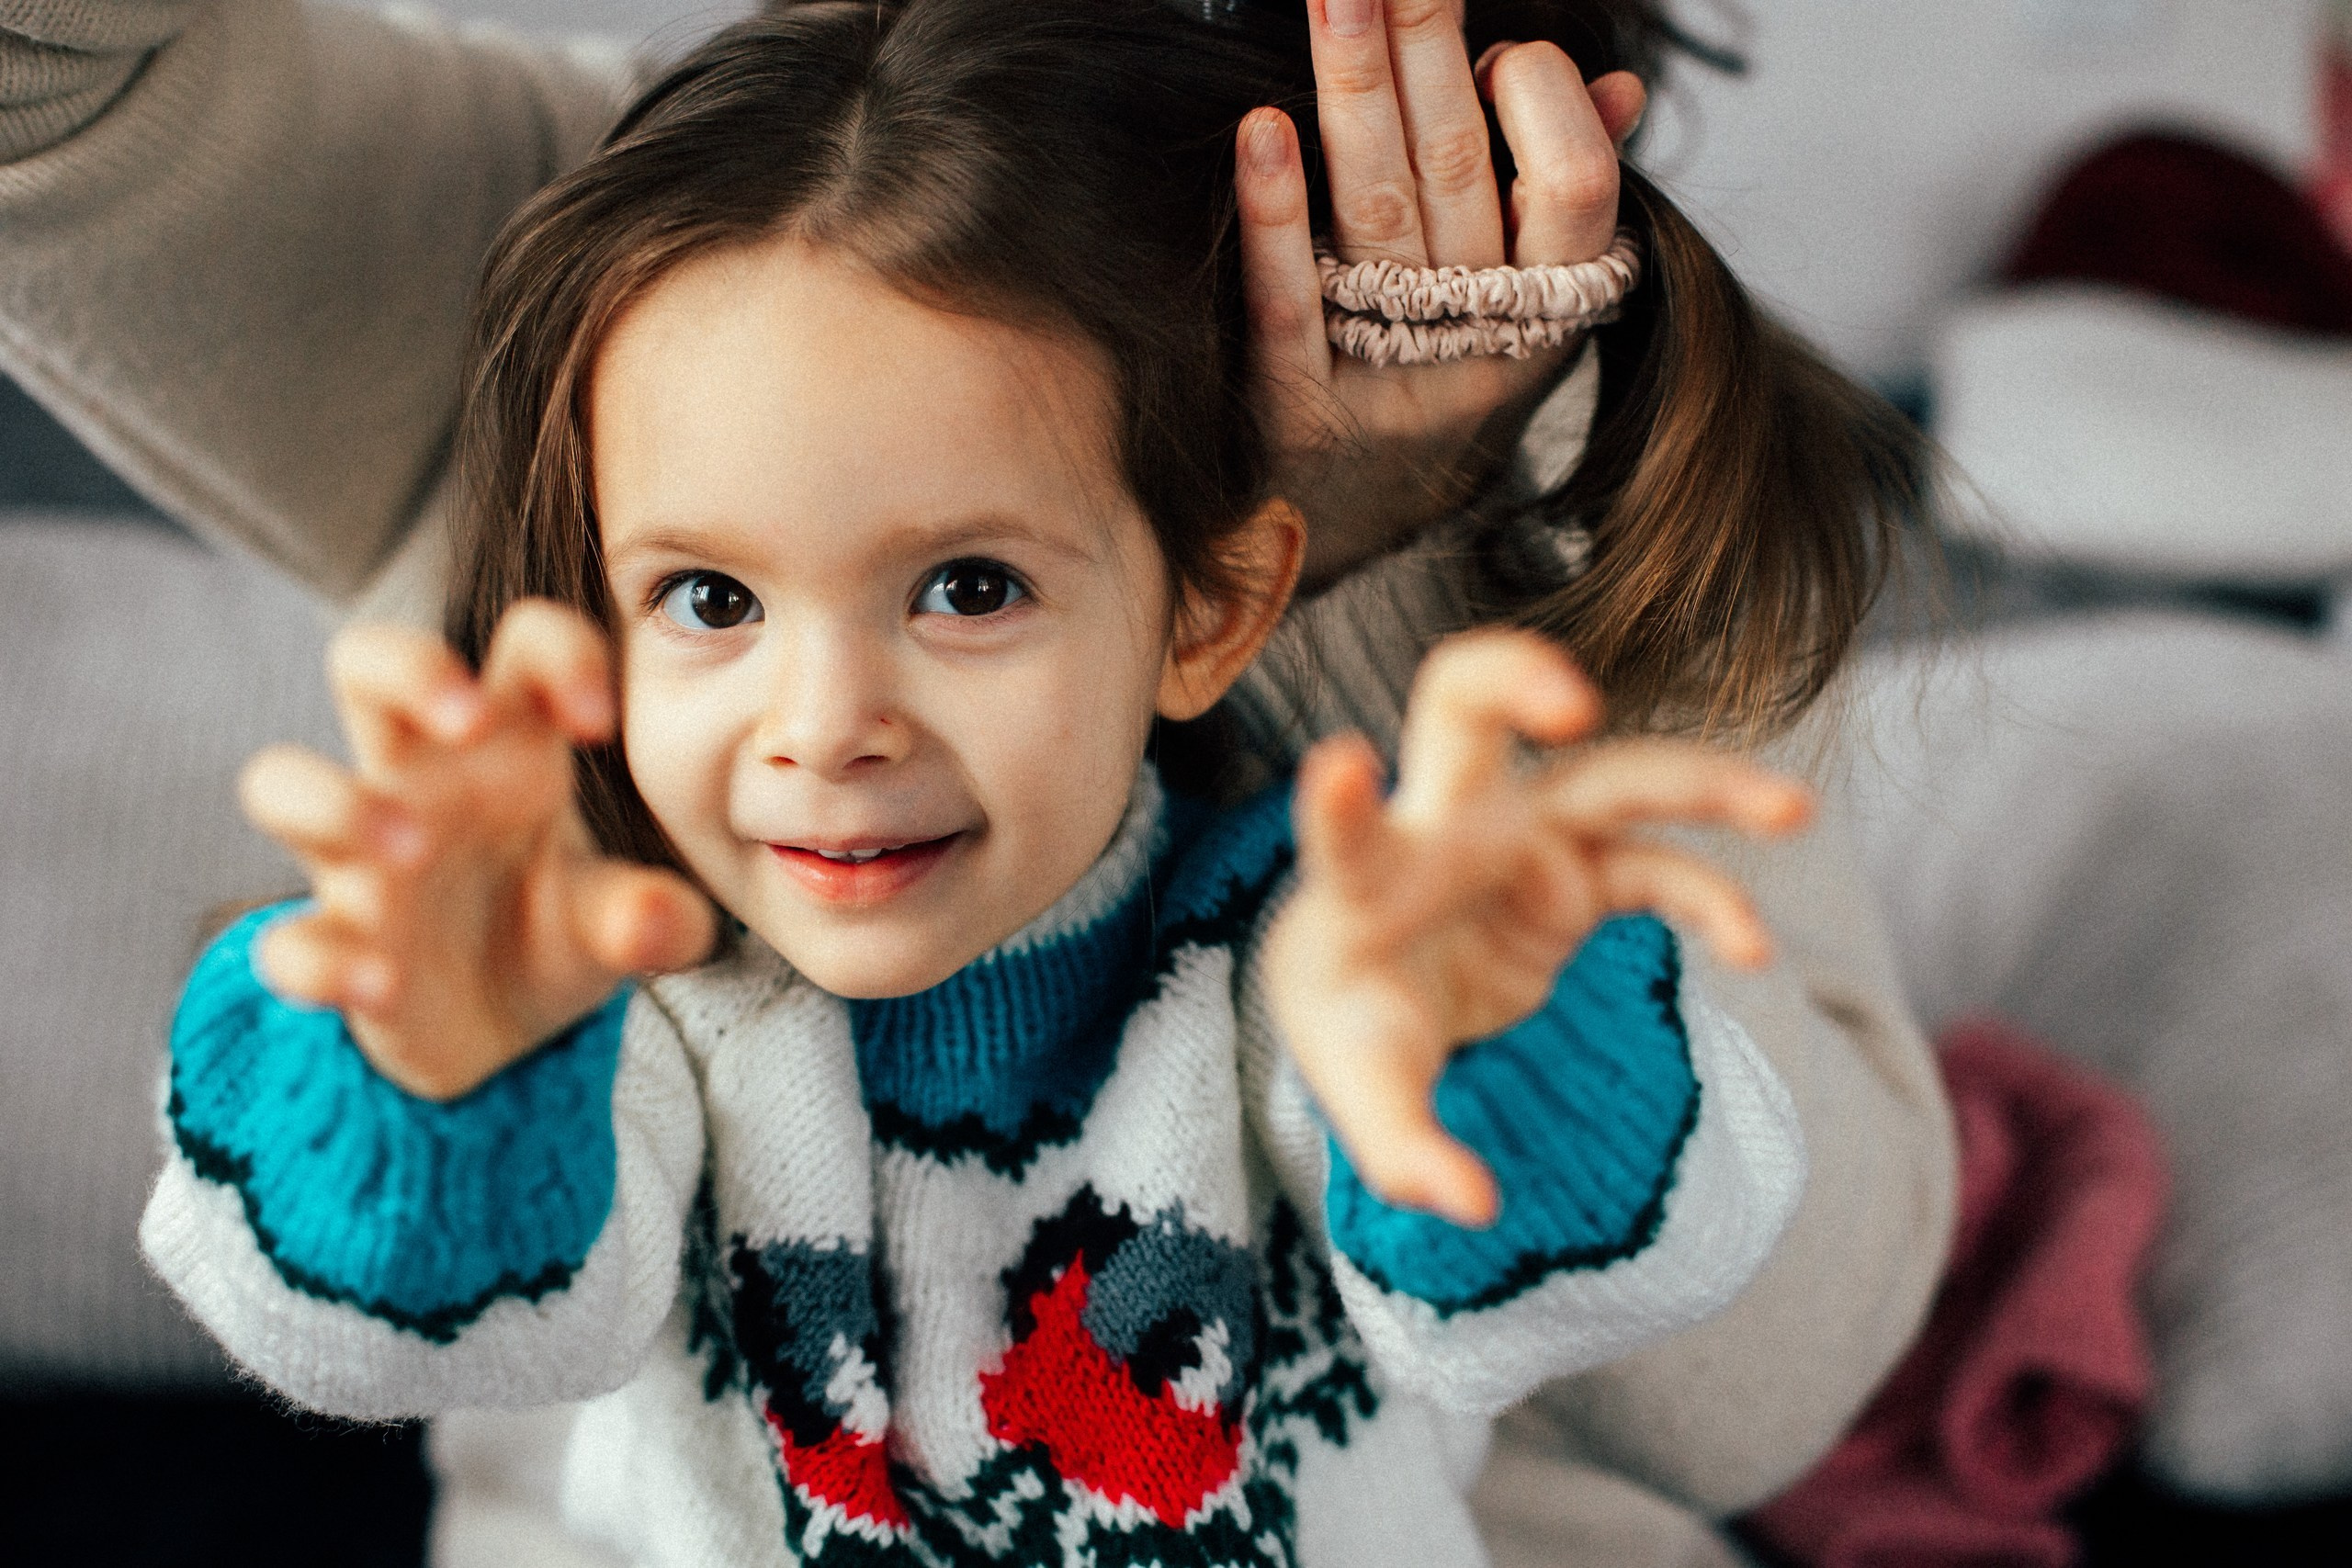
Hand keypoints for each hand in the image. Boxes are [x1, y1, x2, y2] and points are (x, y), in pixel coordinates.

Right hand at [237, 601, 714, 1099]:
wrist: (511, 1033)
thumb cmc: (566, 931)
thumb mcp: (624, 923)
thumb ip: (657, 918)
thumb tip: (660, 919)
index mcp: (511, 747)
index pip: (523, 646)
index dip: (560, 653)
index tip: (597, 722)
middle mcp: (421, 780)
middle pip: (363, 660)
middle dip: (408, 668)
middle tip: (470, 722)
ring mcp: (360, 857)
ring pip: (280, 780)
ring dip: (339, 805)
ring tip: (414, 851)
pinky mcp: (330, 943)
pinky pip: (288, 941)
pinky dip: (324, 962)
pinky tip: (382, 983)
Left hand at [1238, 0, 1648, 585]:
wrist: (1361, 522)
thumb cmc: (1441, 371)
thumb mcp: (1525, 298)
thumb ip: (1566, 193)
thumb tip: (1617, 90)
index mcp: (1548, 305)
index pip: (1574, 186)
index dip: (1537, 101)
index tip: (1496, 52)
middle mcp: (1478, 339)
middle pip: (1461, 173)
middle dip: (1427, 47)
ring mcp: (1388, 377)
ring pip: (1378, 218)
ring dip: (1355, 93)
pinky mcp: (1295, 406)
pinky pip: (1288, 304)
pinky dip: (1276, 218)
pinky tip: (1262, 130)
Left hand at [1261, 630, 1811, 1226]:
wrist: (1386, 996)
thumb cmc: (1358, 1025)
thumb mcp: (1366, 1095)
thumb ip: (1407, 1151)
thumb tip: (1473, 1207)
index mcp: (1364, 878)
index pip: (1343, 833)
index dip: (1338, 805)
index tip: (1336, 767)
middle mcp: (1445, 825)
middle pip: (1465, 705)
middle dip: (1512, 678)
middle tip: (1570, 702)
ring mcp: (1522, 836)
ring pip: (1613, 777)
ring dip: (1700, 782)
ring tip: (1794, 812)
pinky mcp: (1580, 874)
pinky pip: (1660, 869)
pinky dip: (1710, 901)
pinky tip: (1750, 952)